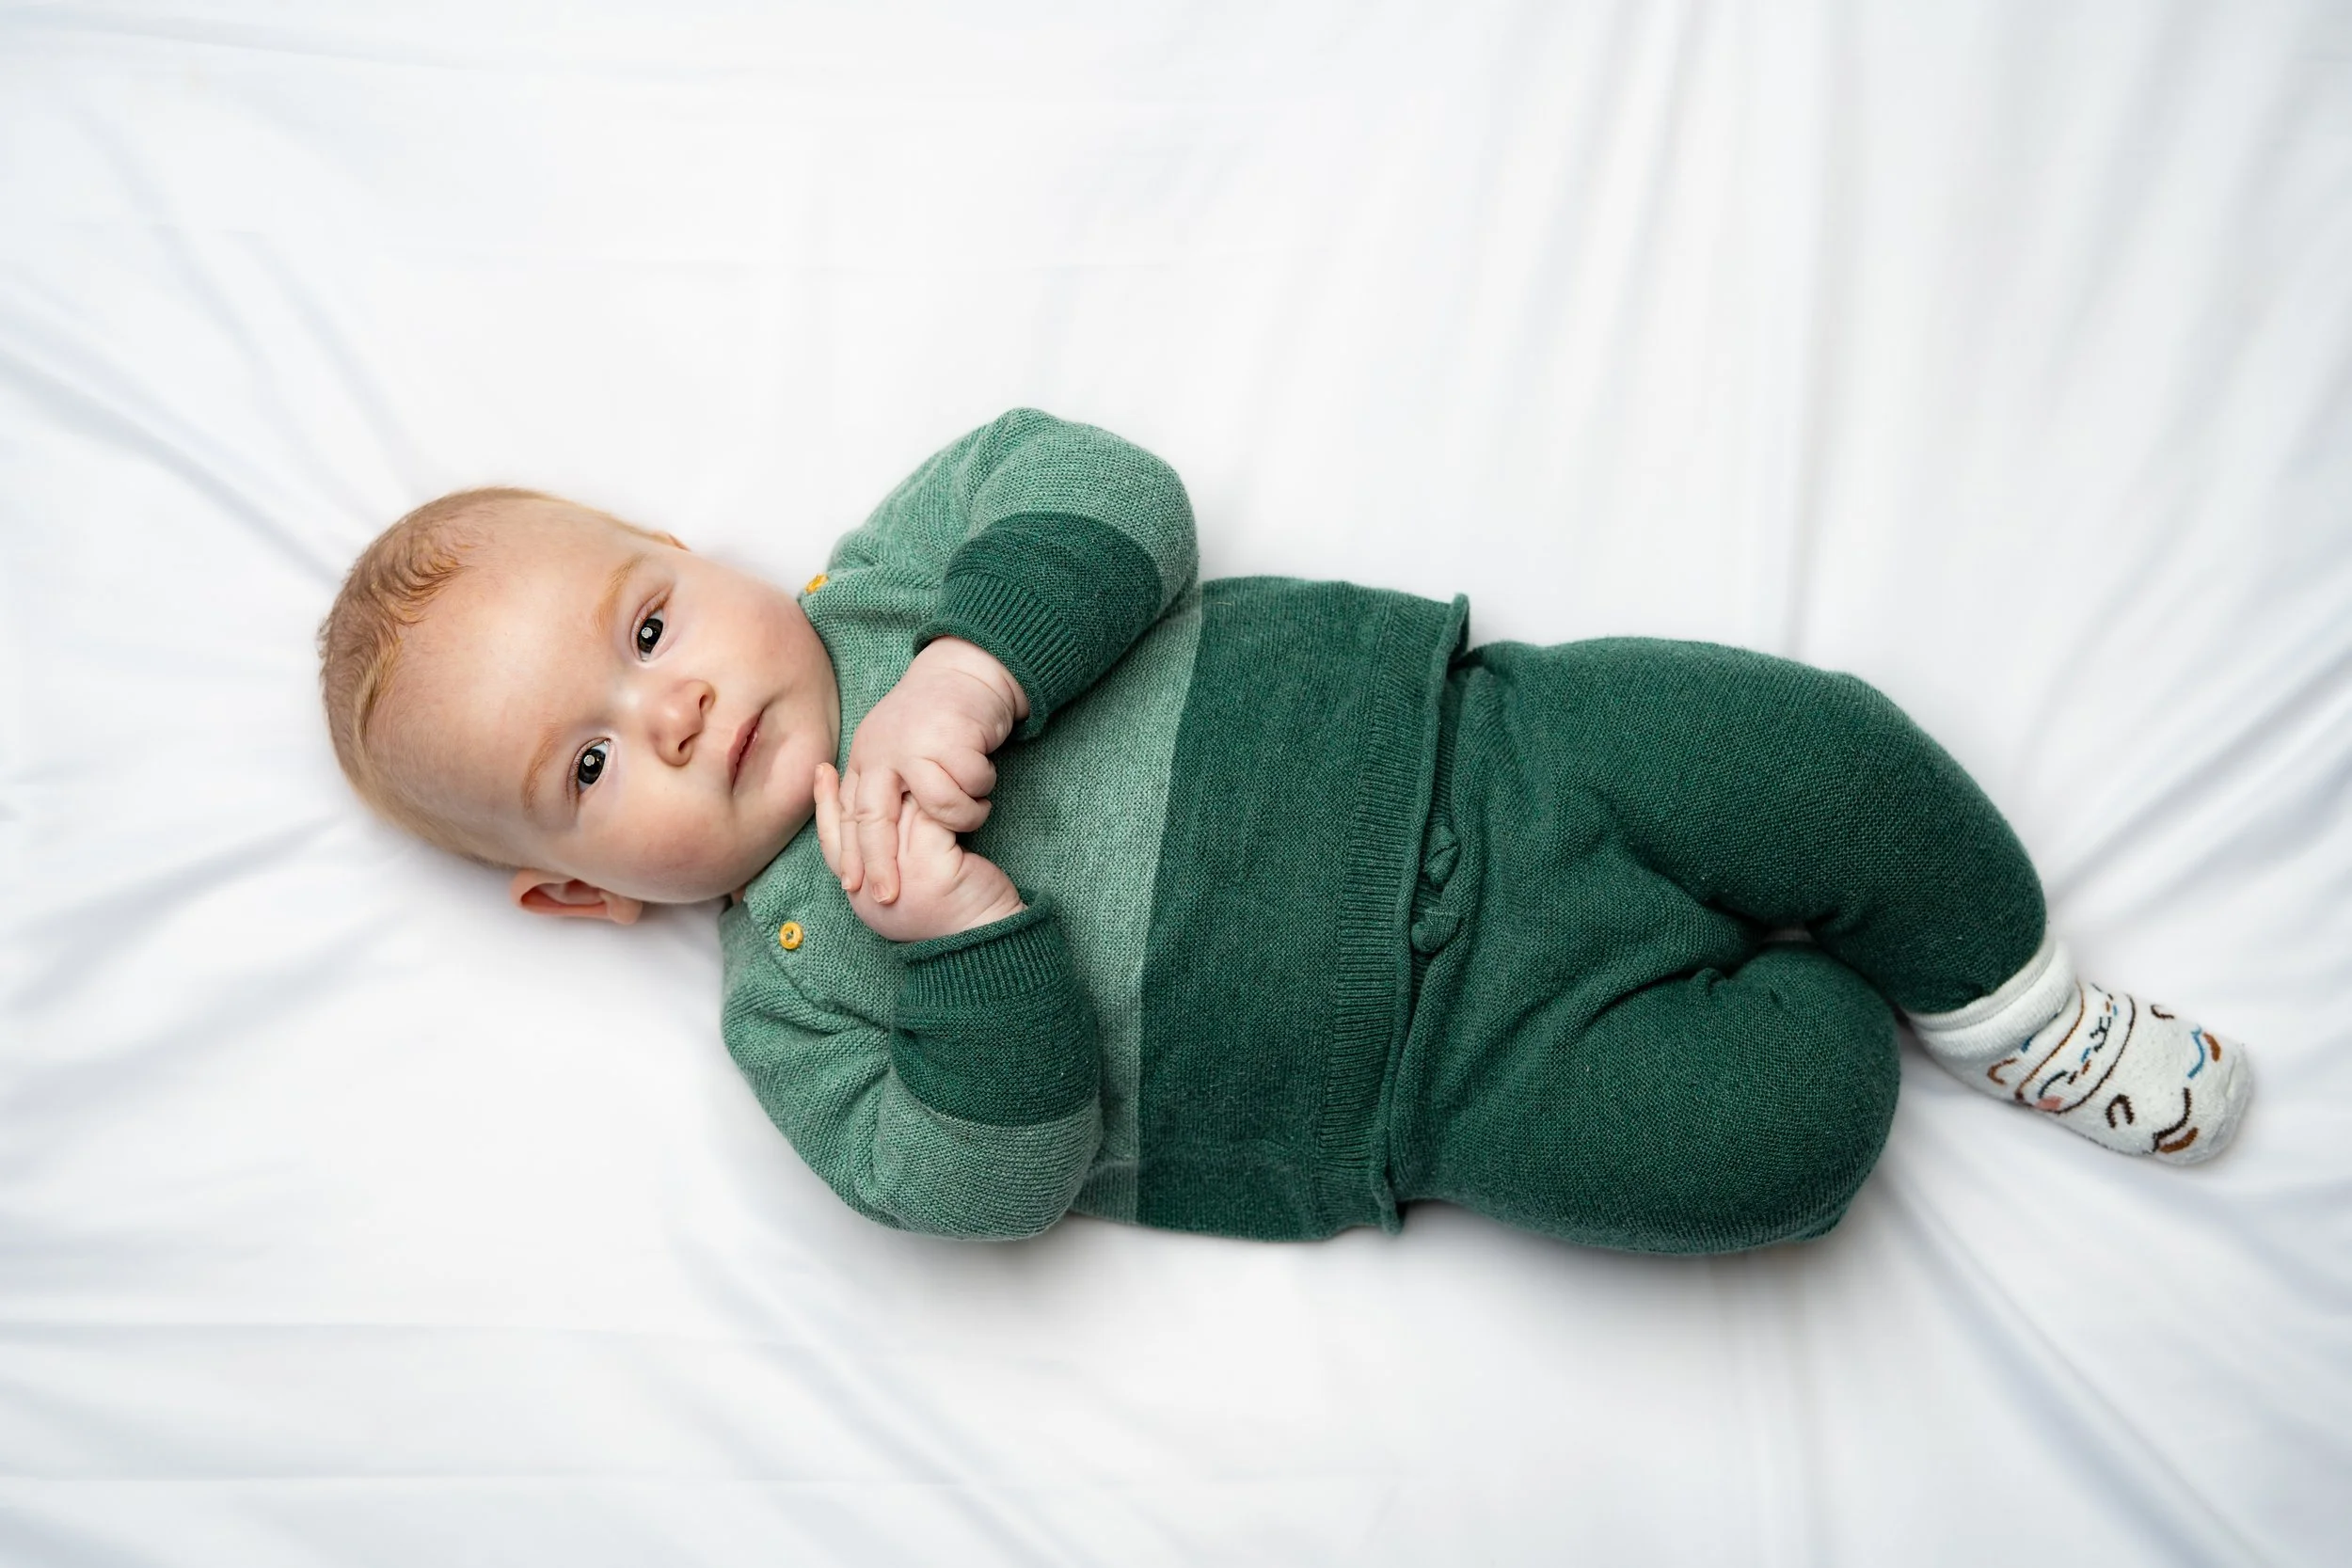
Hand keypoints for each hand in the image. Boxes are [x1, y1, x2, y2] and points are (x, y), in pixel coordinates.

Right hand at [814, 763, 1025, 941]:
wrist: (989, 930)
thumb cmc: (952, 903)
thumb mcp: (910, 880)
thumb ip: (886, 854)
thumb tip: (866, 811)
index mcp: (863, 897)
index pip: (832, 844)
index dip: (824, 807)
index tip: (819, 773)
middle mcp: (872, 891)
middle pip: (851, 825)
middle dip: (839, 790)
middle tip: (831, 760)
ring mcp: (900, 877)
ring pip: (889, 813)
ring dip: (897, 784)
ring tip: (895, 757)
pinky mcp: (929, 865)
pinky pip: (927, 815)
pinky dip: (938, 795)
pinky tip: (938, 778)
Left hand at [838, 637, 1027, 905]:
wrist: (966, 672)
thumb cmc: (937, 723)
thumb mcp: (898, 755)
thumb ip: (882, 790)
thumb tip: (869, 849)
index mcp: (864, 758)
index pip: (847, 815)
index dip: (849, 854)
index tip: (853, 888)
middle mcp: (880, 750)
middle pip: (873, 818)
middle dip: (880, 862)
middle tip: (889, 896)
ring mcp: (913, 742)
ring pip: (937, 806)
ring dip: (963, 816)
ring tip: (975, 811)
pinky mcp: (950, 734)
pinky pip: (971, 785)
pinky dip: (983, 788)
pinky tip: (985, 776)